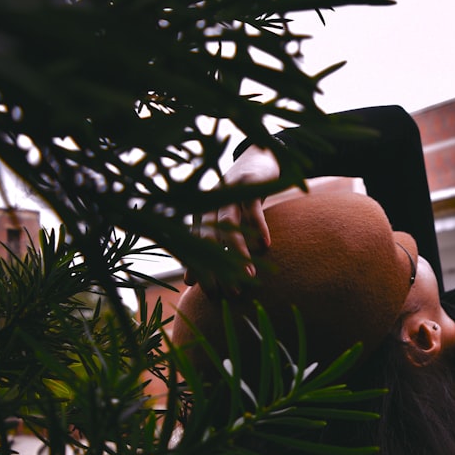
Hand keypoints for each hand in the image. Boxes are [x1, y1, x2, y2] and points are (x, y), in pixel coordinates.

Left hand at [184, 144, 277, 293]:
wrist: (256, 159)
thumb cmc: (239, 198)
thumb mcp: (224, 222)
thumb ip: (210, 246)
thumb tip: (189, 281)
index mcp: (200, 215)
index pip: (196, 248)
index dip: (202, 271)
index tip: (209, 295)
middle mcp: (210, 204)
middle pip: (209, 240)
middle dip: (218, 268)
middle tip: (230, 292)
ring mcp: (230, 193)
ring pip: (229, 226)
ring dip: (238, 252)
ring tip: (249, 276)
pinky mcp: (249, 186)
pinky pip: (252, 209)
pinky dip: (258, 227)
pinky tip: (265, 246)